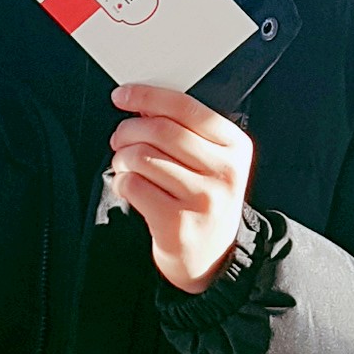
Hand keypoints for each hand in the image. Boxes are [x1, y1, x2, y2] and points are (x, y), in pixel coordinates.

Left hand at [109, 84, 253, 293]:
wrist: (213, 258)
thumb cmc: (204, 201)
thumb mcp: (211, 163)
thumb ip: (184, 132)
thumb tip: (141, 104)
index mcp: (235, 147)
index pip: (186, 108)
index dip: (148, 96)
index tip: (122, 95)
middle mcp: (224, 172)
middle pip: (161, 131)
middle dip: (128, 130)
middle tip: (118, 138)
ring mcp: (203, 199)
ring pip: (143, 157)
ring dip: (122, 158)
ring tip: (124, 165)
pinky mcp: (177, 223)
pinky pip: (134, 186)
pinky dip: (122, 182)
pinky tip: (129, 187)